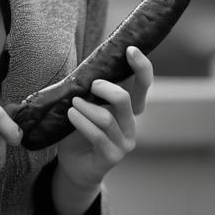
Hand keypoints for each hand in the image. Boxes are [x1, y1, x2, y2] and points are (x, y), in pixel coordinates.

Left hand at [55, 46, 152, 189]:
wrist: (74, 164)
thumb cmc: (79, 129)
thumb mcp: (87, 105)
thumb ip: (93, 90)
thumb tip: (89, 64)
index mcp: (128, 107)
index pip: (142, 85)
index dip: (141, 67)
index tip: (130, 50)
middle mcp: (131, 123)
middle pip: (125, 99)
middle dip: (105, 88)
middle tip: (91, 85)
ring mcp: (124, 142)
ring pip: (107, 118)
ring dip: (86, 108)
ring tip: (73, 104)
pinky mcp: (112, 156)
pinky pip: (97, 135)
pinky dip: (81, 122)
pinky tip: (71, 115)